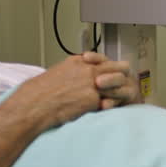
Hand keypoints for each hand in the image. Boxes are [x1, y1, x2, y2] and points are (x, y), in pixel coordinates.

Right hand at [10, 52, 134, 130]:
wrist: (36, 104)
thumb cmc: (42, 91)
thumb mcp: (60, 71)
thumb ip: (76, 69)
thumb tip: (84, 71)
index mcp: (80, 61)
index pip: (105, 59)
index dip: (114, 65)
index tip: (119, 69)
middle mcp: (89, 70)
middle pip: (118, 68)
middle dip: (124, 74)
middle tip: (129, 79)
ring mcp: (93, 84)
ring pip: (117, 85)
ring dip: (120, 91)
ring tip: (126, 95)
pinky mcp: (94, 99)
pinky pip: (109, 101)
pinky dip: (112, 104)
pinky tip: (114, 107)